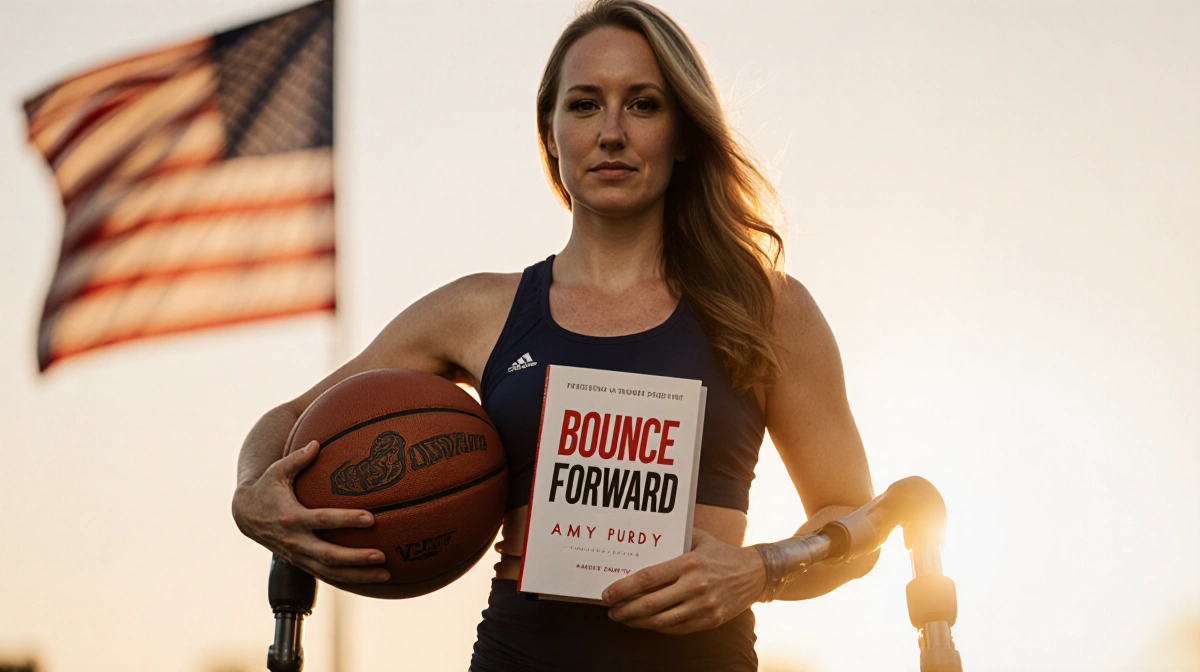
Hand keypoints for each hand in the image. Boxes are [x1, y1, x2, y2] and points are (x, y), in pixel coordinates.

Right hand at [231, 440, 389, 583]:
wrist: (246, 516)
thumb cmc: (267, 488)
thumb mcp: (277, 471)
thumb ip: (297, 459)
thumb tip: (317, 443)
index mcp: (291, 517)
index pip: (322, 520)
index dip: (346, 520)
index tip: (371, 518)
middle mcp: (295, 541)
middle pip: (329, 555)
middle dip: (356, 557)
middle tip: (382, 555)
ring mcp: (298, 556)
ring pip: (330, 572)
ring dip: (358, 575)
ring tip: (386, 575)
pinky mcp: (301, 564)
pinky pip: (327, 576)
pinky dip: (348, 580)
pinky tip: (371, 579)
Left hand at [601, 528, 765, 633]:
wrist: (755, 573)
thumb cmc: (721, 553)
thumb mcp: (699, 538)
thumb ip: (674, 538)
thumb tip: (644, 537)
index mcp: (688, 563)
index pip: (648, 578)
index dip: (624, 588)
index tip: (608, 593)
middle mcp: (695, 586)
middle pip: (650, 604)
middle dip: (625, 609)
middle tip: (611, 610)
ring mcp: (703, 606)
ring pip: (661, 620)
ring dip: (638, 622)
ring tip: (624, 618)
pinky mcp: (710, 620)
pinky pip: (677, 628)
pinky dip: (658, 627)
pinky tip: (647, 622)